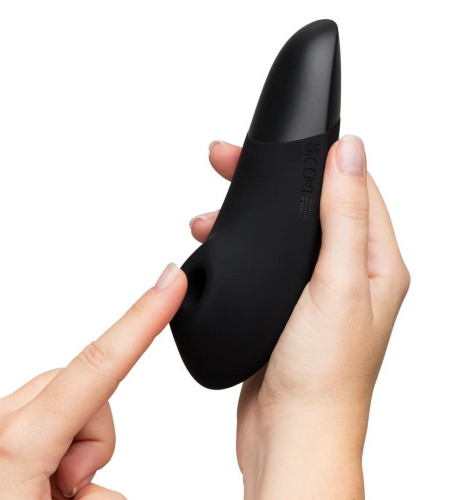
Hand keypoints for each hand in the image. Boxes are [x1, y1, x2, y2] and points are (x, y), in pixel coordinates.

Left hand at [0, 263, 185, 498]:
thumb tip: (95, 487)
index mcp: (13, 450)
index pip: (97, 369)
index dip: (142, 320)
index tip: (170, 281)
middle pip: (86, 389)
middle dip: (97, 436)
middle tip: (66, 492)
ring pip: (65, 403)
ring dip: (74, 447)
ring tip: (45, 494)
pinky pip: (41, 417)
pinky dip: (53, 448)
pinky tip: (30, 486)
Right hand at [190, 137, 409, 498]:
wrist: (291, 433)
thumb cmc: (322, 376)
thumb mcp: (339, 285)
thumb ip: (344, 217)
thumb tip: (352, 154)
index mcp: (377, 263)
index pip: (356, 189)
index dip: (323, 158)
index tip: (291, 138)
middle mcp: (350, 274)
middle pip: (314, 205)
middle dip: (273, 181)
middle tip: (228, 160)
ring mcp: (316, 291)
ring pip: (285, 232)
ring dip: (251, 213)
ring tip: (209, 211)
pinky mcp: (287, 306)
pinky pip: (268, 260)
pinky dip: (244, 244)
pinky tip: (219, 243)